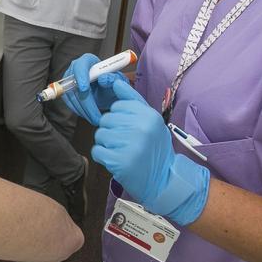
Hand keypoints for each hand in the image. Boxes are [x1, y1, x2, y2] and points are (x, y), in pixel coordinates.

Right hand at [60, 53, 126, 125]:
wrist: (107, 89)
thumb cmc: (112, 82)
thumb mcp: (117, 79)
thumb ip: (113, 77)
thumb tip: (103, 79)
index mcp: (88, 61)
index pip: (80, 67)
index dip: (81, 77)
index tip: (84, 90)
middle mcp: (75, 69)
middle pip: (74, 85)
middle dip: (86, 103)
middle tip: (96, 116)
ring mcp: (68, 80)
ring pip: (71, 97)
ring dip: (83, 110)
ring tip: (95, 119)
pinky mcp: (66, 92)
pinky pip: (69, 103)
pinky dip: (79, 111)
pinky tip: (89, 116)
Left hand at [91, 80, 209, 225]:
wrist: (163, 180)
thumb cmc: (155, 148)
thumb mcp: (150, 121)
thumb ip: (132, 101)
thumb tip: (114, 81)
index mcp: (148, 115)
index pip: (117, 106)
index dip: (118, 118)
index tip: (129, 129)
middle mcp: (141, 128)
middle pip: (106, 119)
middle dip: (110, 131)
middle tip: (124, 143)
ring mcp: (130, 145)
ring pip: (99, 134)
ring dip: (106, 144)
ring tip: (121, 151)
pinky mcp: (119, 162)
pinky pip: (97, 151)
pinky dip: (103, 156)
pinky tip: (116, 160)